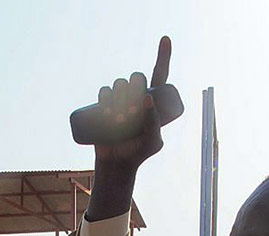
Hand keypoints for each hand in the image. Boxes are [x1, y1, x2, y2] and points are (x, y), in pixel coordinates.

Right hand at [93, 36, 170, 169]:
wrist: (117, 164)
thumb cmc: (138, 153)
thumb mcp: (152, 141)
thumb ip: (154, 123)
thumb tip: (148, 98)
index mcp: (153, 100)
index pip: (159, 73)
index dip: (164, 55)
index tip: (165, 38)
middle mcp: (136, 96)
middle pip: (137, 78)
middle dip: (135, 89)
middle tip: (131, 113)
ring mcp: (120, 100)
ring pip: (120, 83)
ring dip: (120, 94)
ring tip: (119, 118)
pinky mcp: (104, 106)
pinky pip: (103, 91)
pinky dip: (105, 95)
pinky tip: (105, 105)